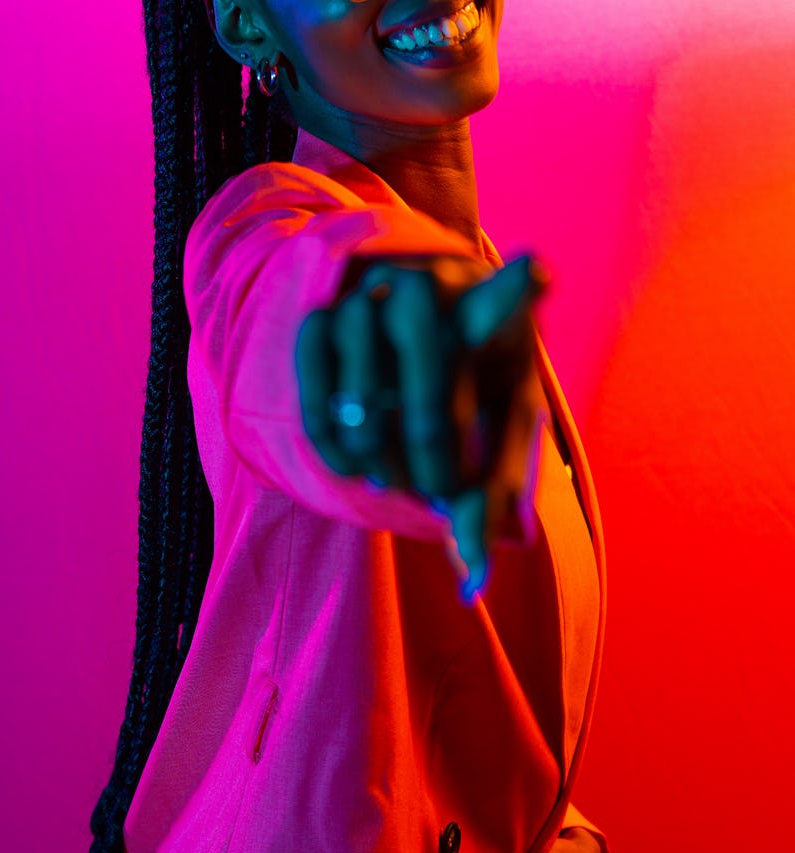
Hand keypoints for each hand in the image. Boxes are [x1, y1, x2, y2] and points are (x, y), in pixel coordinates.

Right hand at [295, 255, 547, 594]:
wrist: (416, 338)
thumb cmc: (477, 393)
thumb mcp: (498, 438)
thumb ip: (491, 499)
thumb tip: (473, 582)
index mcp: (493, 315)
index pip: (505, 298)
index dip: (518, 287)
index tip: (539, 270)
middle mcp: (432, 287)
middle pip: (423, 340)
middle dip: (429, 428)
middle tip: (436, 492)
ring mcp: (375, 292)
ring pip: (359, 343)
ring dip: (373, 430)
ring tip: (391, 484)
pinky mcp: (328, 310)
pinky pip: (312, 355)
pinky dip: (326, 421)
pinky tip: (348, 467)